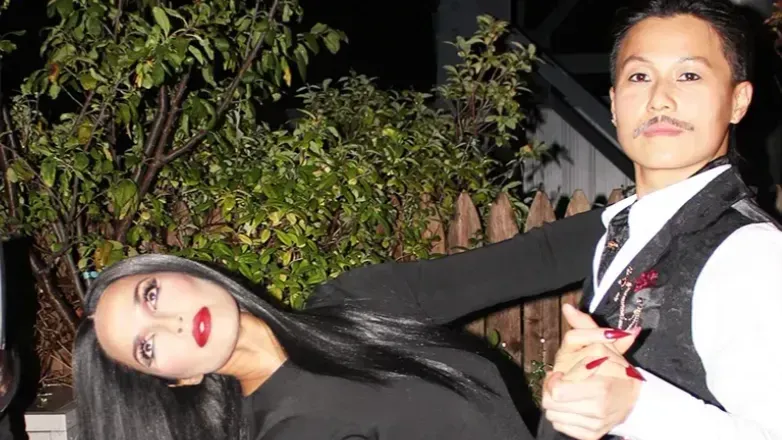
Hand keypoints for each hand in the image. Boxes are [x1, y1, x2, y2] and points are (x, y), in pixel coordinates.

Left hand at [541, 305, 644, 439]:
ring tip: (571, 395)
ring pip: (554, 416)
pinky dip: (565, 418)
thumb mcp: (601, 343)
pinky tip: (576, 407)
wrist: (636, 398)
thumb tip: (568, 307)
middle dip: (553, 392)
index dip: (555, 380)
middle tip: (565, 384)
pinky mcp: (592, 435)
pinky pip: (562, 427)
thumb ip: (584, 327)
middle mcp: (598, 409)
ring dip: (558, 405)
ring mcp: (596, 424)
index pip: (555, 391)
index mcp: (600, 386)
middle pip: (550, 403)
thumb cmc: (614, 368)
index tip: (563, 374)